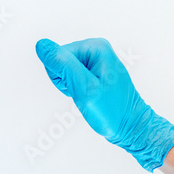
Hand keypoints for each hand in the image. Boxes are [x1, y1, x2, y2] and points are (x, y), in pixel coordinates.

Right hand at [35, 38, 173, 171]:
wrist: (131, 127)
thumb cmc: (112, 111)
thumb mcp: (84, 87)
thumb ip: (62, 64)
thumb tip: (42, 45)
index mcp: (95, 47)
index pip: (57, 55)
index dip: (62, 77)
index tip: (79, 88)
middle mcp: (96, 50)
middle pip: (60, 60)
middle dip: (65, 81)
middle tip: (83, 93)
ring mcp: (95, 61)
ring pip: (63, 70)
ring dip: (70, 86)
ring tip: (87, 96)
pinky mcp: (94, 72)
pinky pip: (72, 77)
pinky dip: (75, 89)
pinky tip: (88, 96)